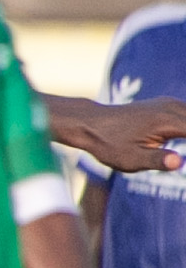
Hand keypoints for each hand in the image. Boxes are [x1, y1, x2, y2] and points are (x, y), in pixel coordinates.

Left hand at [51, 91, 185, 175]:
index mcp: (168, 120)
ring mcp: (171, 104)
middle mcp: (173, 107)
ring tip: (170, 150)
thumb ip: (157, 161)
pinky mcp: (168, 106)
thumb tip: (178, 163)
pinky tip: (184, 138)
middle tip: (173, 155)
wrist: (90, 124)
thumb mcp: (130, 159)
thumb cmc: (108, 144)